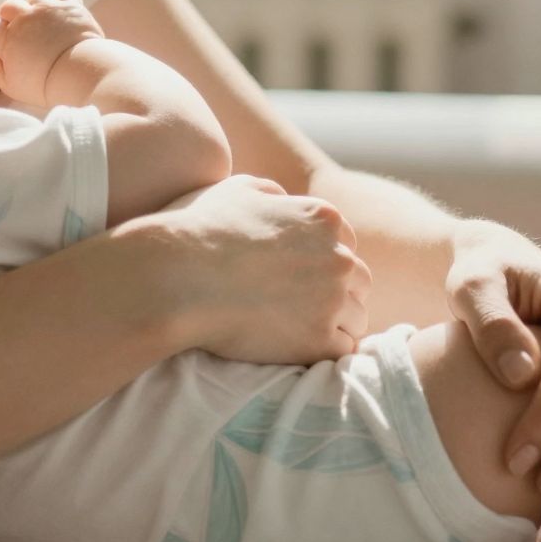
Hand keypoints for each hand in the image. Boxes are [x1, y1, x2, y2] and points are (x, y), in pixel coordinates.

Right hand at [0, 0, 102, 105]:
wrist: (79, 73)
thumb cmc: (44, 84)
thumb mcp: (11, 86)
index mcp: (7, 37)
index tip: (2, 48)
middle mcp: (24, 17)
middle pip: (8, 7)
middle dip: (11, 19)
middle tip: (23, 36)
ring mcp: (48, 9)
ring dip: (37, 10)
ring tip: (46, 28)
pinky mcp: (70, 6)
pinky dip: (62, 5)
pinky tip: (64, 19)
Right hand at [145, 175, 371, 364]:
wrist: (181, 277)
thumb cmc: (203, 230)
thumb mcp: (240, 189)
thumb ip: (273, 193)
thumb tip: (283, 200)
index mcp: (324, 218)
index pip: (347, 244)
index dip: (325, 262)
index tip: (302, 278)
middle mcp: (338, 255)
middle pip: (359, 281)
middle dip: (338, 294)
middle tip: (304, 308)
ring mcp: (333, 299)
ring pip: (356, 318)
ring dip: (335, 325)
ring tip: (300, 331)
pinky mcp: (320, 339)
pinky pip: (343, 351)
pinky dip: (325, 351)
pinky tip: (299, 349)